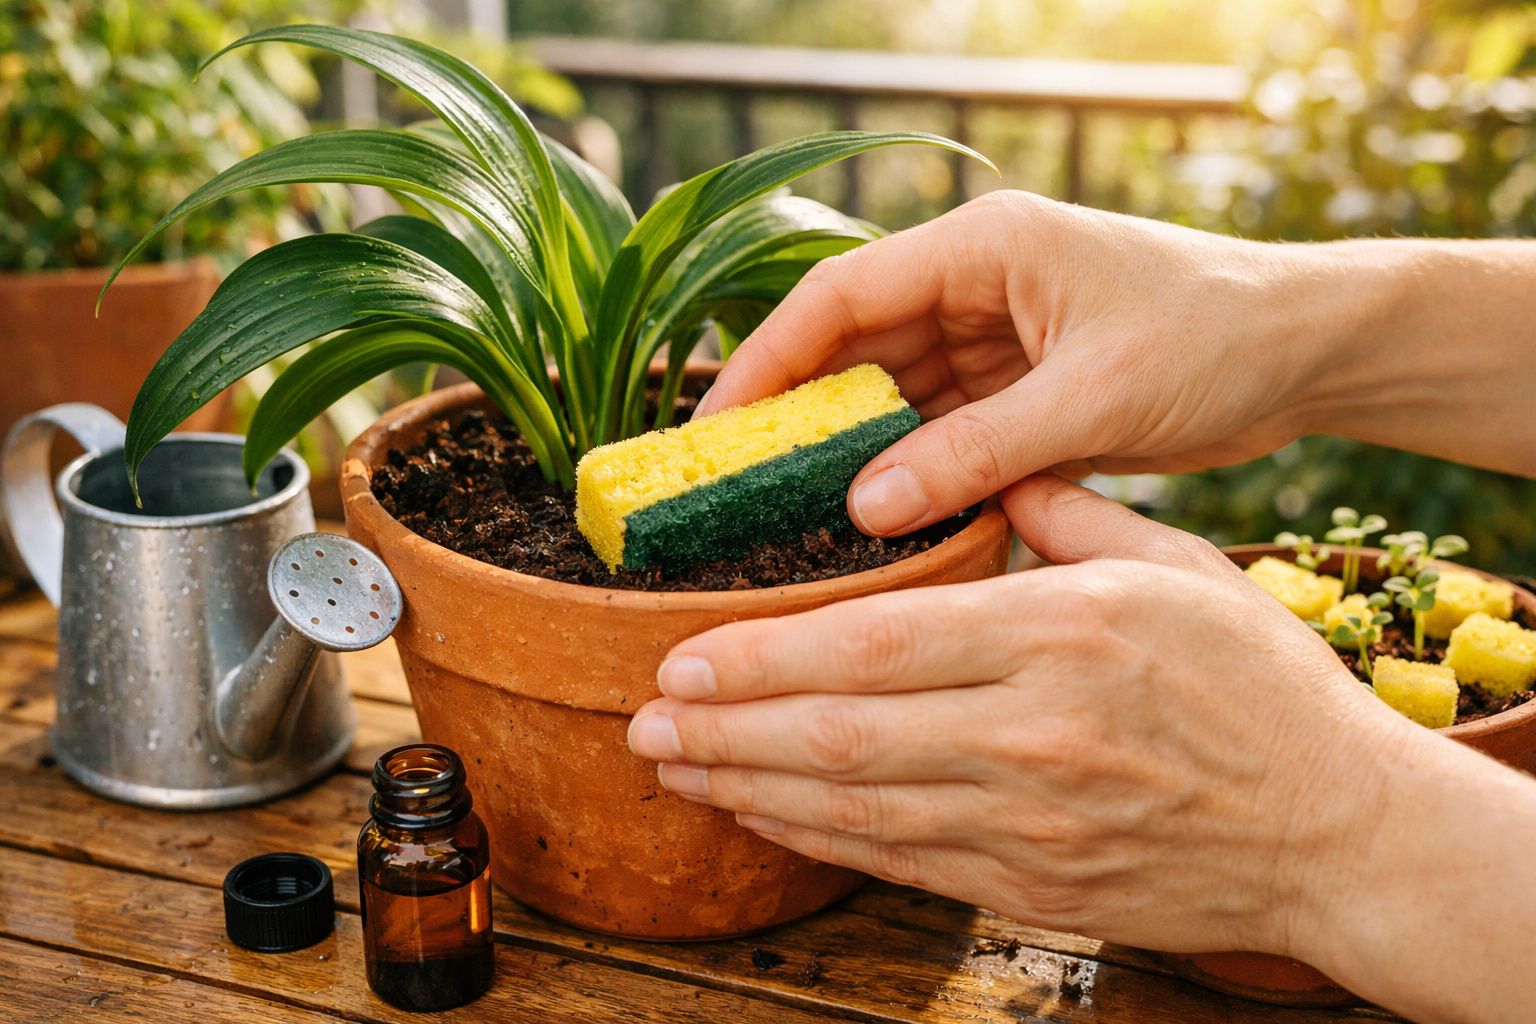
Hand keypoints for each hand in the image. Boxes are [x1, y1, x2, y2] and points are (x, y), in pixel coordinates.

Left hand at [626, 475, 1413, 957]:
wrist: (1338, 829)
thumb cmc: (1262, 686)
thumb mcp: (1179, 566)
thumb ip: (1067, 512)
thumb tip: (984, 474)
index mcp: (1059, 633)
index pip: (873, 644)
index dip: (761, 656)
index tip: (682, 656)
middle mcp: (1032, 732)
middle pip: (837, 732)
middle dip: (723, 729)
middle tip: (641, 720)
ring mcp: (1030, 822)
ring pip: (851, 808)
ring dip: (746, 789)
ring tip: (672, 769)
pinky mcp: (1034, 885)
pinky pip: (898, 862)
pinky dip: (817, 840)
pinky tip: (761, 817)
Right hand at [695, 190, 1359, 535]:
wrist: (1311, 354)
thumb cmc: (1219, 338)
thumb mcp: (1093, 398)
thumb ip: (976, 452)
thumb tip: (864, 507)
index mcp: (986, 247)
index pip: (842, 294)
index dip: (768, 359)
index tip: (716, 428)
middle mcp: (979, 285)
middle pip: (856, 350)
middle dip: (801, 418)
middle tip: (737, 489)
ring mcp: (999, 340)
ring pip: (896, 399)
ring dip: (856, 455)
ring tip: (794, 521)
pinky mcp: (1024, 390)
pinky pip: (945, 433)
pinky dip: (915, 475)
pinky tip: (882, 525)